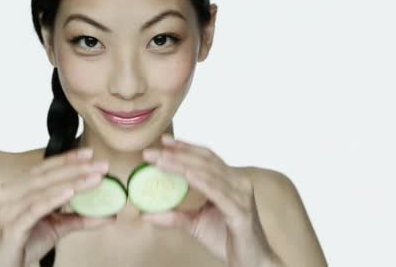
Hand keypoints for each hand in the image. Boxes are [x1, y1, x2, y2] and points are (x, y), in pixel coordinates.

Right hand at [0, 147, 114, 266]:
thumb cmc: (22, 245)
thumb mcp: (55, 228)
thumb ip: (78, 218)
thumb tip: (110, 215)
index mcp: (15, 189)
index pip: (44, 168)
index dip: (67, 159)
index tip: (89, 153)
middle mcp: (8, 194)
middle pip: (46, 176)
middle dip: (76, 168)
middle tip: (100, 165)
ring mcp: (7, 209)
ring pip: (43, 189)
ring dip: (72, 182)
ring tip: (94, 178)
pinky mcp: (10, 226)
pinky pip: (35, 209)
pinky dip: (54, 199)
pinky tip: (71, 192)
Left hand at [141, 134, 282, 266]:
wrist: (250, 263)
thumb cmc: (227, 239)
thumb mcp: (195, 224)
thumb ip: (175, 216)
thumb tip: (146, 214)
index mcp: (229, 181)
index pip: (206, 158)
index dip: (186, 147)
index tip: (164, 141)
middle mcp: (238, 183)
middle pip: (205, 161)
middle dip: (177, 153)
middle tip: (152, 151)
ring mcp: (241, 196)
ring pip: (208, 173)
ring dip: (182, 164)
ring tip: (161, 160)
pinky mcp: (241, 212)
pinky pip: (218, 193)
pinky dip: (201, 181)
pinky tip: (186, 175)